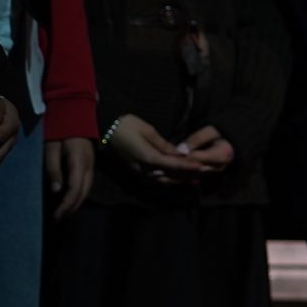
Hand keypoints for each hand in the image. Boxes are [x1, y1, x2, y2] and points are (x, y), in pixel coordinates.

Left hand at [45, 137, 95, 218]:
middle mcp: (88, 166)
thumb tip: (56, 191)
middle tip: (58, 219)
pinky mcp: (89, 164)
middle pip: (83, 193)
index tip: (56, 216)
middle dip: (71, 208)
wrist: (74, 114)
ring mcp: (91, 164)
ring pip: (87, 190)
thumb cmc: (59, 130)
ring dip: (76, 203)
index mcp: (78, 162)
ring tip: (63, 213)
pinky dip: (79, 195)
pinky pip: (87, 184)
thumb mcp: (51, 148)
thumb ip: (53, 168)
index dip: (66, 205)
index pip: (74, 190)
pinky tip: (70, 199)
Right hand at [104, 113, 226, 181]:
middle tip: (202, 176)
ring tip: (193, 180)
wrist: (104, 128)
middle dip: (186, 177)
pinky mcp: (136, 170)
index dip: (187, 166)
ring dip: (177, 181)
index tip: (200, 166)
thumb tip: (178, 154)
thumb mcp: (148, 131)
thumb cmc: (126, 125)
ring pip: (162, 180)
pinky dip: (167, 179)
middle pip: (168, 177)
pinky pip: (154, 178)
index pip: (172, 165)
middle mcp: (143, 168)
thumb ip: (164, 145)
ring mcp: (138, 171)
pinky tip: (176, 178)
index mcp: (147, 157)